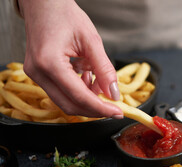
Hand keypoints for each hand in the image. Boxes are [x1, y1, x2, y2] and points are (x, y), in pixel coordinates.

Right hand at [19, 0, 122, 118]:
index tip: (118, 112)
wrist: (44, 4)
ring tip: (99, 82)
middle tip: (113, 106)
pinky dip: (78, 90)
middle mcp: (38, 72)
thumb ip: (104, 69)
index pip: (79, 96)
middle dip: (94, 109)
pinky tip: (87, 77)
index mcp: (50, 62)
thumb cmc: (65, 15)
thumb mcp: (91, 41)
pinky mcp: (38, 74)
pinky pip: (60, 91)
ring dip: (86, 98)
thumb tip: (113, 93)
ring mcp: (35, 74)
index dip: (101, 108)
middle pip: (69, 105)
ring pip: (65, 100)